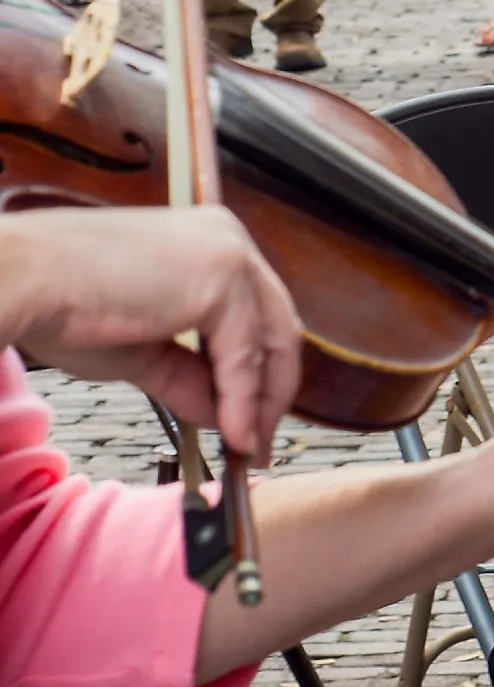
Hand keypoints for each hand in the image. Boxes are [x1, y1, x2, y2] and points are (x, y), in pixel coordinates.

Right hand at [0, 207, 300, 462]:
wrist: (24, 283)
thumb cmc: (64, 308)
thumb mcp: (144, 353)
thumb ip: (191, 378)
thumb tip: (226, 416)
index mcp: (211, 243)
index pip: (258, 313)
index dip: (261, 371)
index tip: (256, 417)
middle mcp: (229, 238)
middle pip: (275, 325)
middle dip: (272, 390)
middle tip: (261, 441)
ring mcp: (230, 255)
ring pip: (268, 341)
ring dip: (260, 403)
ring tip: (248, 448)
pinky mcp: (223, 279)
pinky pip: (244, 354)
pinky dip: (243, 401)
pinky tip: (236, 435)